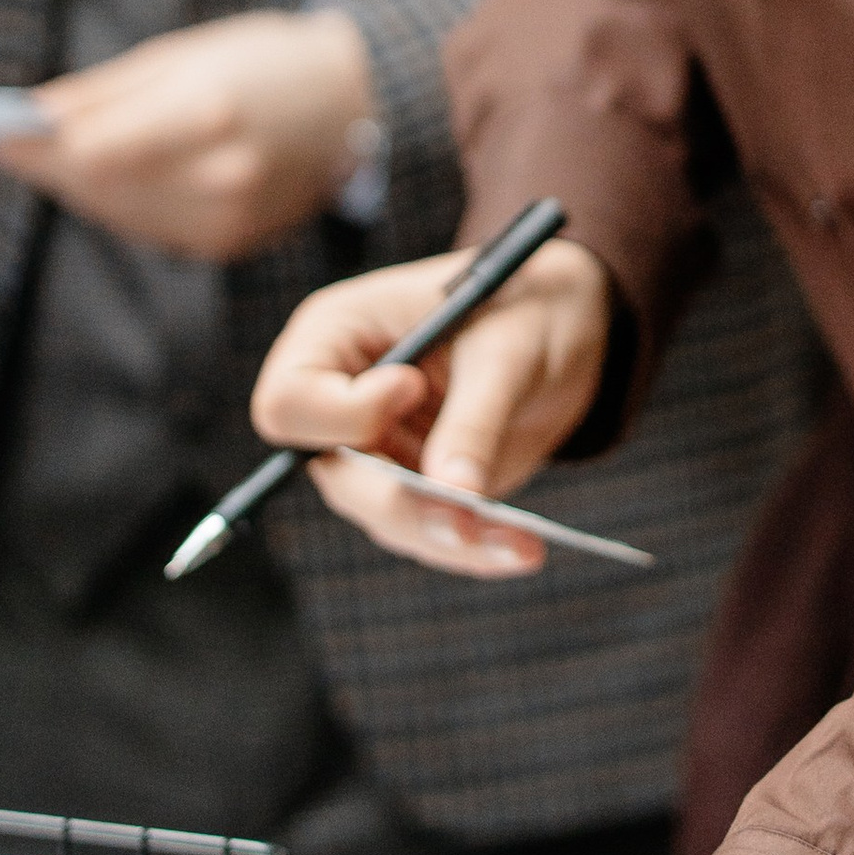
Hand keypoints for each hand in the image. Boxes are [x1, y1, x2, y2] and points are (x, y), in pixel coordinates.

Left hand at [0, 10, 374, 261]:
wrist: (356, 103)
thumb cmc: (263, 60)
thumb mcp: (186, 53)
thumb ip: (106, 91)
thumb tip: (31, 115)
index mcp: (206, 111)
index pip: (93, 148)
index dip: (35, 146)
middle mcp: (220, 174)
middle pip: (99, 187)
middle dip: (49, 166)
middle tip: (9, 143)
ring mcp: (229, 217)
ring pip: (119, 215)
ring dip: (79, 187)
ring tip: (55, 155)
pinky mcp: (231, 243)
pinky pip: (151, 230)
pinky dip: (120, 205)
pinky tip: (111, 178)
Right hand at [247, 233, 613, 578]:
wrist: (565, 327)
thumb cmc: (524, 307)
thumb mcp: (504, 350)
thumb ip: (474, 420)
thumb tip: (455, 496)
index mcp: (333, 337)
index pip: (288, 404)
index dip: (343, 415)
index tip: (413, 388)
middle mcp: (342, 400)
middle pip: (336, 475)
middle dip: (403, 503)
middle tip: (473, 518)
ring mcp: (377, 449)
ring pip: (383, 516)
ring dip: (448, 538)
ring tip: (521, 545)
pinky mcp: (417, 485)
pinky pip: (427, 531)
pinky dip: (471, 547)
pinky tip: (519, 547)